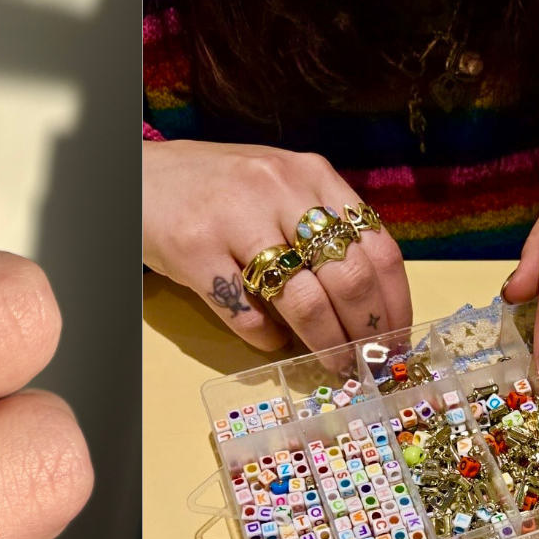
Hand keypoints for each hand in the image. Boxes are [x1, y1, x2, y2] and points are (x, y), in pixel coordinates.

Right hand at [142, 140, 412, 351]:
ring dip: (325, 343)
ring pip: (304, 301)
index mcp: (311, 175)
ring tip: (333, 363)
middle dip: (367, 331)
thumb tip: (367, 297)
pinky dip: (265, 337)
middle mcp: (279, 191)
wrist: (141, 174)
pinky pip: (245, 313)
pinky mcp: (195, 251)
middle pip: (348, 278)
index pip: (377, 247)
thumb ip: (322, 225)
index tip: (398, 337)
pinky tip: (270, 340)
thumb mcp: (281, 185)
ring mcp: (235, 220)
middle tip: (369, 360)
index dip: (395, 302)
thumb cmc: (219, 186)